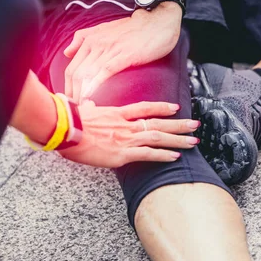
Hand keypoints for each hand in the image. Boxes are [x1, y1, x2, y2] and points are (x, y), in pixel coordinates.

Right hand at [57, 101, 199, 167]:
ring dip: (178, 140)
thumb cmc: (70, 122)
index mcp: (117, 114)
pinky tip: (176, 157)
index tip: (175, 107)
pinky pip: (148, 154)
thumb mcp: (82, 111)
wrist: (65, 131)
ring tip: (193, 141)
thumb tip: (87, 104)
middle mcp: (126, 125)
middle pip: (158, 122)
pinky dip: (163, 155)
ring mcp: (126, 139)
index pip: (145, 108)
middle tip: (195, 125)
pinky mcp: (122, 154)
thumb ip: (89, 108)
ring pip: (158, 137)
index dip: (162, 108)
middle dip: (179, 124)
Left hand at [64, 3, 182, 101]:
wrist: (159, 22)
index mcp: (90, 39)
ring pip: (88, 74)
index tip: (70, 102)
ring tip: (82, 111)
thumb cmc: (134, 29)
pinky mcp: (125, 55)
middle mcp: (96, 44)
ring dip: (82, 94)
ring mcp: (110, 49)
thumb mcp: (104, 29)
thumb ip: (83, 38)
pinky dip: (95, 86)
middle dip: (72, 95)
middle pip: (76, 74)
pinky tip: (90, 97)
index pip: (71, 68)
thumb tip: (67, 52)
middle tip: (75, 112)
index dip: (67, 88)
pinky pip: (105, 72)